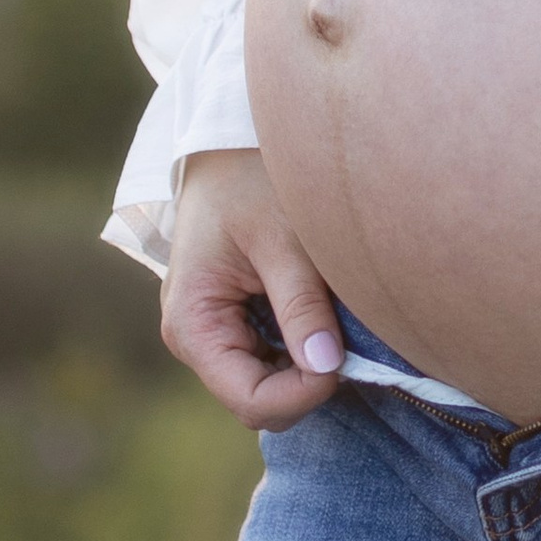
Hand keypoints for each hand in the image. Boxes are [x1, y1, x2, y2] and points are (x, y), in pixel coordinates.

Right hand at [161, 150, 346, 431]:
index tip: (342, 360)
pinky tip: (322, 316)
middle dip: (307, 383)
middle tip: (347, 340)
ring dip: (306, 367)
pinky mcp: (233, 321)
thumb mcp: (283, 238)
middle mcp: (195, 338)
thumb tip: (327, 366)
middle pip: (259, 401)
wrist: (230, 138)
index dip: (302, 394)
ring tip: (335, 322)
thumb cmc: (250, 177)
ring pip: (268, 385)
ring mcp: (213, 332)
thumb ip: (301, 304)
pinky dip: (301, 349)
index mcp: (194, 323)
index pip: (252, 401)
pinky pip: (270, 359)